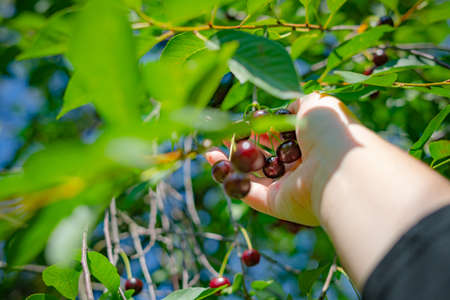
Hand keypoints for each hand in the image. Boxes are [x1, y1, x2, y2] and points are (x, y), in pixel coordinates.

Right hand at [205, 92, 357, 225]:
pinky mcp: (278, 204)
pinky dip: (230, 179)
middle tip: (221, 135)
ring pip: (254, 176)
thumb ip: (299, 103)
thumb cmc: (331, 131)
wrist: (339, 166)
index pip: (282, 135)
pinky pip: (249, 192)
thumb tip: (288, 106)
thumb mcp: (317, 104)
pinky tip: (213, 161)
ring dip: (231, 162)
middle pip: (266, 157)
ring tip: (210, 148)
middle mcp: (302, 167)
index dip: (260, 128)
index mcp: (313, 143)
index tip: (242, 121)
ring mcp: (289, 187)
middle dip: (243, 146)